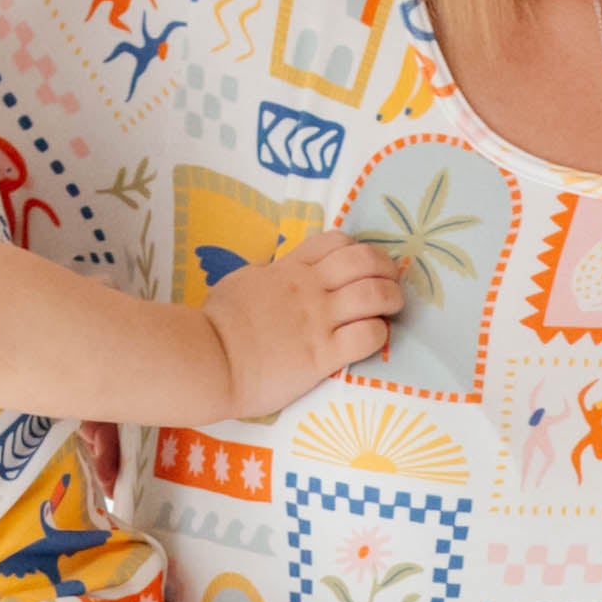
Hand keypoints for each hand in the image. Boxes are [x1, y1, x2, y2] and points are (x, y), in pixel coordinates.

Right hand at [206, 228, 404, 420]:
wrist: (210, 359)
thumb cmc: (216, 323)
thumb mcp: (242, 282)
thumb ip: (267, 275)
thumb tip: (275, 271)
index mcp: (289, 268)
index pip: (335, 241)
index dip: (358, 249)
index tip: (363, 265)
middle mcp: (309, 288)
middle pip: (364, 261)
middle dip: (386, 268)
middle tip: (391, 283)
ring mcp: (318, 320)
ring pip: (374, 294)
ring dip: (391, 298)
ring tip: (391, 308)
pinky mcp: (322, 355)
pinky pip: (367, 336)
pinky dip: (379, 334)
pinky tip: (376, 338)